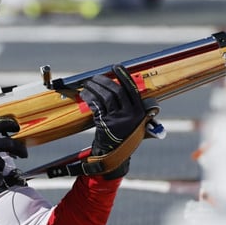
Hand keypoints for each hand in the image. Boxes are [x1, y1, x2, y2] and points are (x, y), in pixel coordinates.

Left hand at [80, 64, 148, 178]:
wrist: (115, 158)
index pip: (132, 89)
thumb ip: (136, 111)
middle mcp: (130, 115)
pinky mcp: (105, 123)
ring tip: (88, 84)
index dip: (123, 76)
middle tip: (96, 77)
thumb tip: (129, 92)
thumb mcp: (137, 126)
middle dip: (104, 81)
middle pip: (116, 91)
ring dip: (94, 88)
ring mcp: (117, 119)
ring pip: (105, 97)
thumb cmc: (125, 140)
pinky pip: (96, 106)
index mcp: (140, 113)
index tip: (116, 67)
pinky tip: (85, 94)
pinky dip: (89, 98)